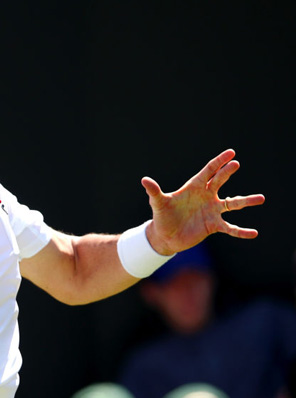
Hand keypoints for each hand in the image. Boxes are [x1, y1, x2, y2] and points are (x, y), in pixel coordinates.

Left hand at [142, 149, 264, 254]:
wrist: (165, 235)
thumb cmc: (162, 216)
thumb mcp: (158, 203)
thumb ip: (154, 192)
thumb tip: (144, 180)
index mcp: (194, 187)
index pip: (208, 171)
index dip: (219, 162)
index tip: (231, 153)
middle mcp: (206, 196)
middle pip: (219, 181)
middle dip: (227, 172)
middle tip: (236, 164)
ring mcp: (212, 210)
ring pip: (232, 204)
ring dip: (246, 201)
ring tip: (261, 198)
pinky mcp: (213, 225)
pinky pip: (230, 228)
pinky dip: (241, 231)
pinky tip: (254, 233)